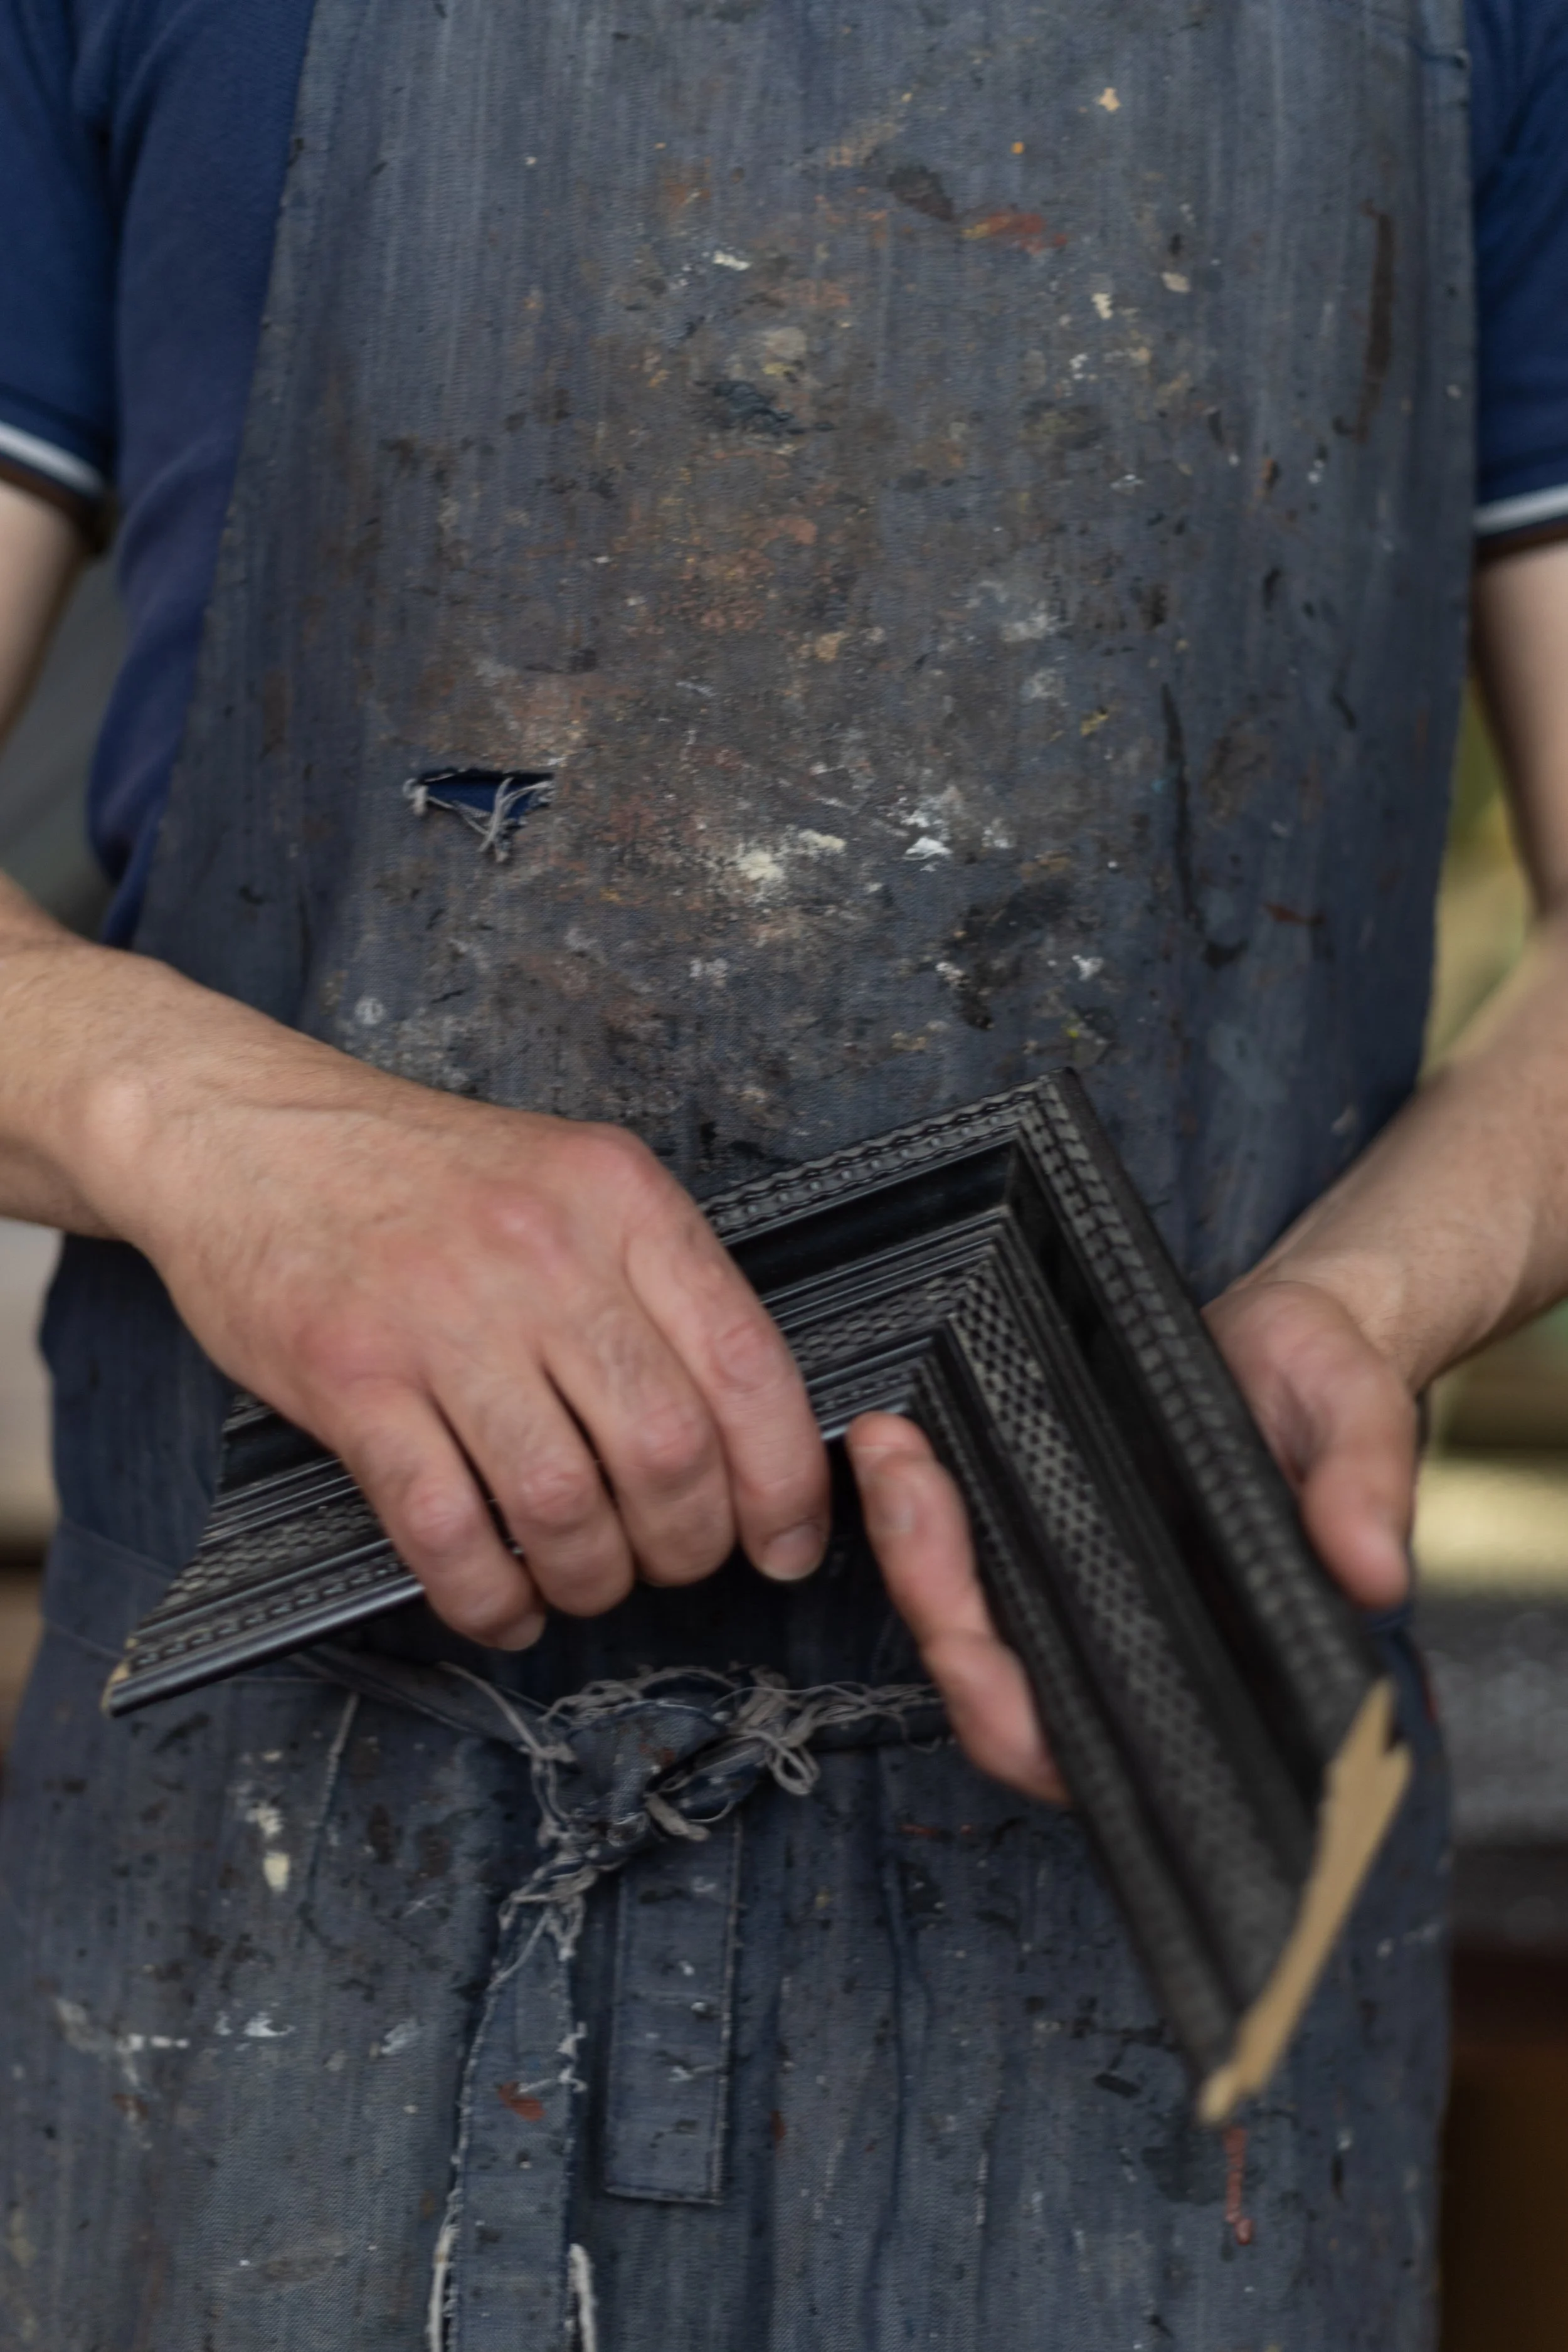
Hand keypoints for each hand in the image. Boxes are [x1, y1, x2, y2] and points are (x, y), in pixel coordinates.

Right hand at [86, 1010, 829, 1647]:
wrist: (250, 1132)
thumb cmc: (421, 1174)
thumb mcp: (570, 1182)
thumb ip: (657, 1285)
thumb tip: (746, 1428)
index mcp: (620, 1199)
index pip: (750, 1365)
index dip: (784, 1483)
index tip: (784, 1541)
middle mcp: (544, 1251)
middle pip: (668, 1451)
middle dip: (689, 1546)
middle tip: (673, 1563)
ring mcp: (443, 1315)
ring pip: (563, 1504)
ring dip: (591, 1577)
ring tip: (584, 1580)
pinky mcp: (353, 1376)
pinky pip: (445, 1528)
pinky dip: (488, 1597)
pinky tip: (504, 1604)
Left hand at [847, 1277, 1411, 1808]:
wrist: (1294, 1327)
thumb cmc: (1333, 1385)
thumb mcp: (1361, 1417)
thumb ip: (1365, 1489)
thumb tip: (1373, 1572)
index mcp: (1221, 1667)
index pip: (1103, 1748)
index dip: (1021, 1722)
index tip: (968, 1648)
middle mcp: (1138, 1651)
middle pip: (1003, 1695)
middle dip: (935, 1605)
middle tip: (907, 1495)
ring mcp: (1083, 1601)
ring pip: (970, 1626)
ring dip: (910, 1549)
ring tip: (891, 1448)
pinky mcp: (1045, 1539)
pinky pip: (965, 1556)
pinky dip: (920, 1511)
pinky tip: (900, 1443)